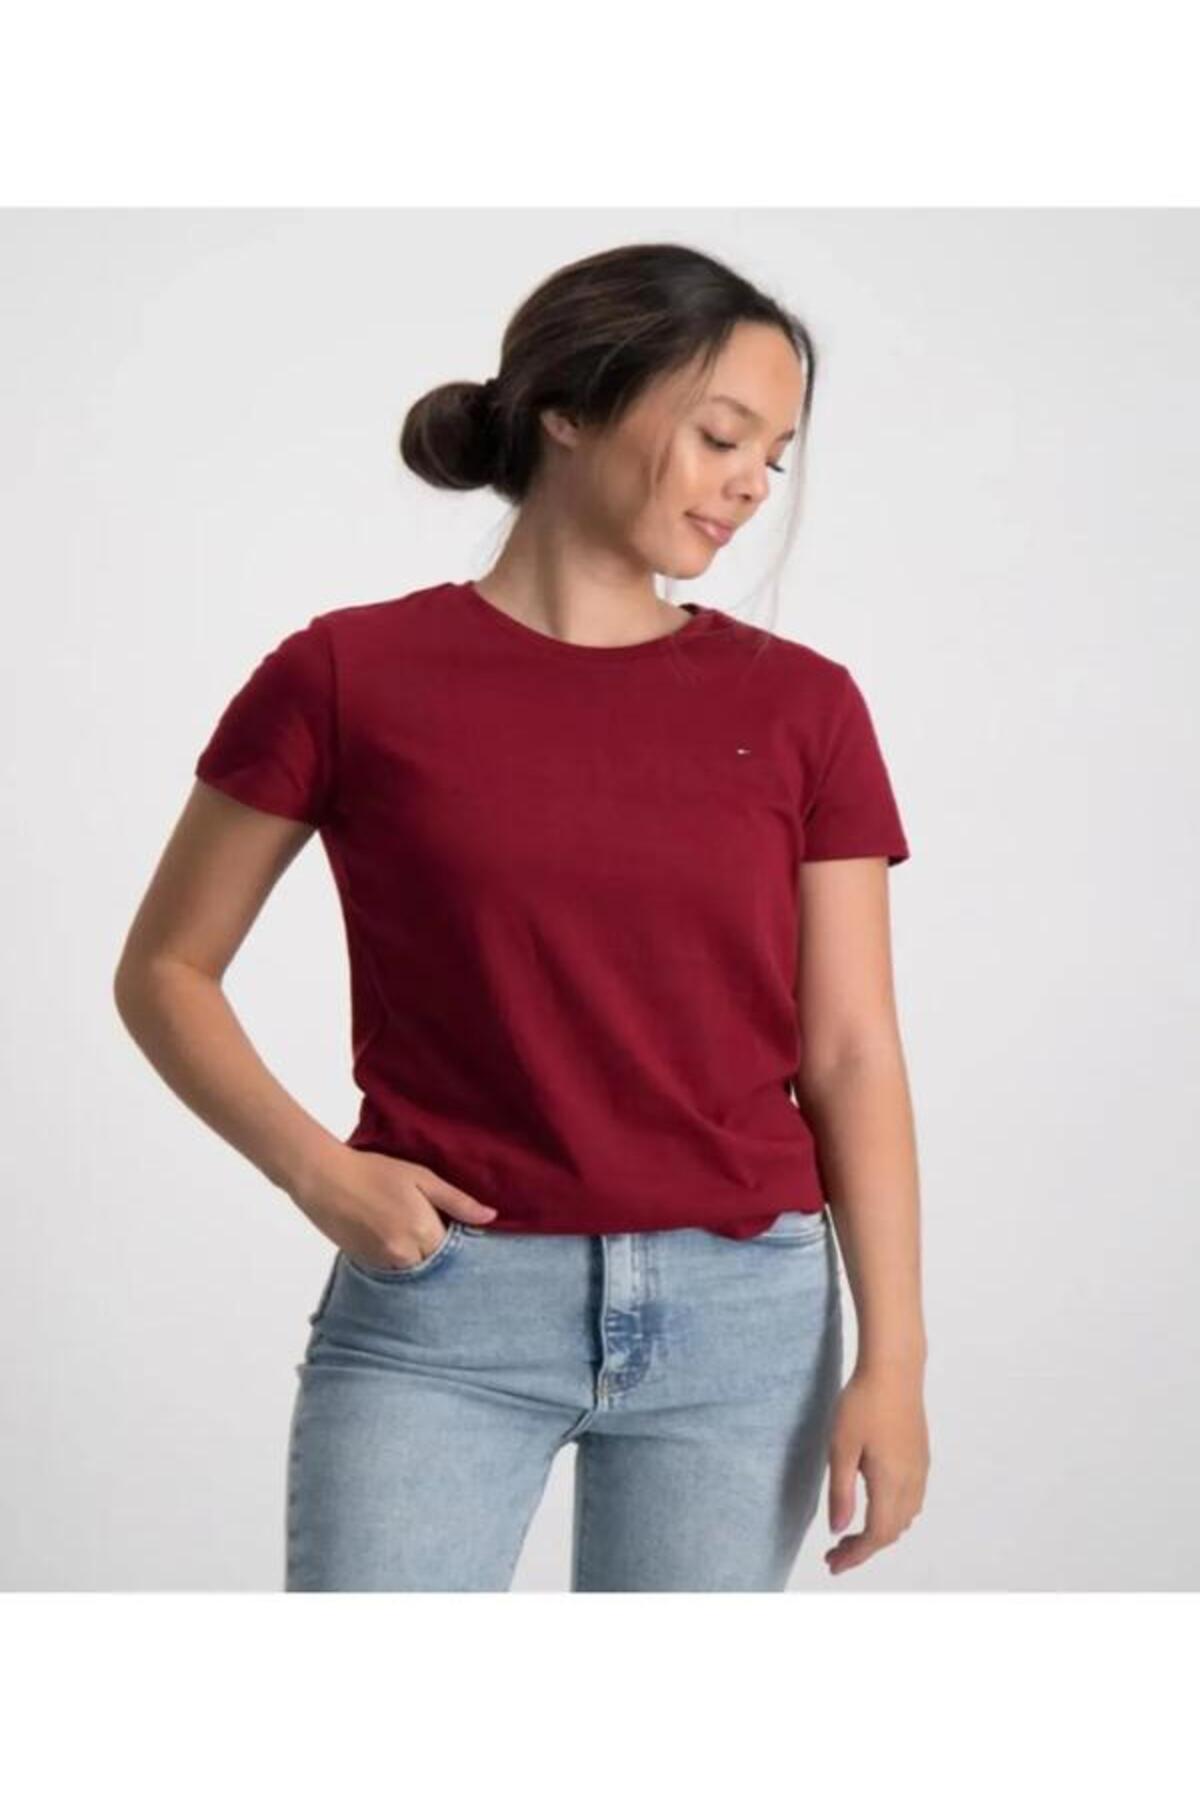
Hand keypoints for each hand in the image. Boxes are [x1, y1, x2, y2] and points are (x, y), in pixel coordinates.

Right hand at [291, 1147, 499, 1271]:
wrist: (325, 1179)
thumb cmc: (374, 1172)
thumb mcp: (421, 1178)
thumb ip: (457, 1201)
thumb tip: (491, 1217)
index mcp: (423, 1233)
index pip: (455, 1250)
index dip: (458, 1238)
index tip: (456, 1226)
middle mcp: (405, 1256)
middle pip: (436, 1264)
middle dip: (439, 1249)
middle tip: (431, 1224)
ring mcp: (384, 1264)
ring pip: (415, 1269)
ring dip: (419, 1256)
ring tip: (408, 1228)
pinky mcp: (367, 1266)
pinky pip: (394, 1270)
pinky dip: (399, 1258)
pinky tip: (391, 1234)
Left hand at [824, 1364, 929, 1575]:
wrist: (894, 1368)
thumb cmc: (863, 1403)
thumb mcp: (841, 1448)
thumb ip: (840, 1492)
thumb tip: (839, 1530)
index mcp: (891, 1482)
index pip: (877, 1535)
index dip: (856, 1556)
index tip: (833, 1565)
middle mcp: (912, 1481)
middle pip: (893, 1531)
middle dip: (865, 1548)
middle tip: (835, 1552)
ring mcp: (920, 1468)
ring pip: (905, 1517)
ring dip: (880, 1532)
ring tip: (850, 1533)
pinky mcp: (920, 1456)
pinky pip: (911, 1499)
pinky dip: (892, 1514)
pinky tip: (873, 1504)